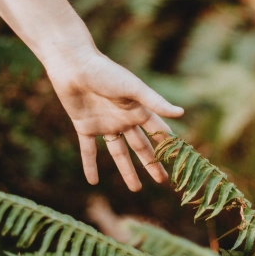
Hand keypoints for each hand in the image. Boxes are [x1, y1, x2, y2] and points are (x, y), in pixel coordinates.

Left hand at [46, 48, 183, 190]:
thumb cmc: (105, 72)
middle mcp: (124, 119)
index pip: (158, 132)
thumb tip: (181, 113)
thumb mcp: (133, 88)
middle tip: (163, 181)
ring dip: (127, 171)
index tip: (181, 161)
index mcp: (138, 110)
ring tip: (136, 189)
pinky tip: (93, 181)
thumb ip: (155, 102)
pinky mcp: (84, 126)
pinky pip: (88, 150)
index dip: (169, 146)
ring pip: (119, 153)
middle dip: (152, 164)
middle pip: (141, 147)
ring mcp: (105, 124)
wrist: (73, 66)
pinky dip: (90, 165)